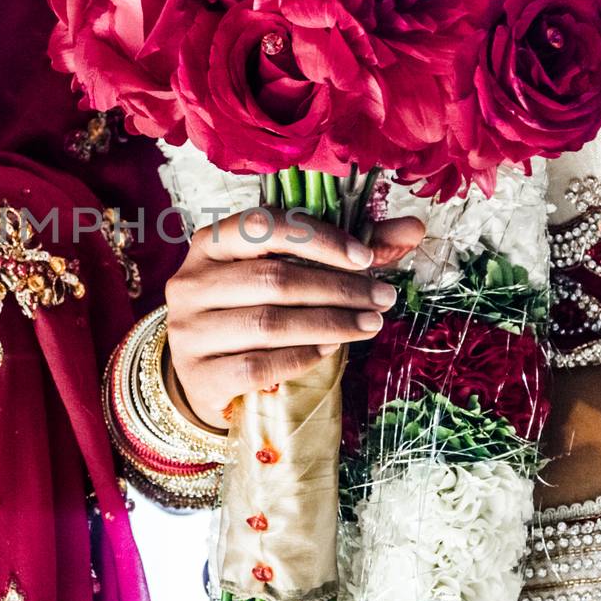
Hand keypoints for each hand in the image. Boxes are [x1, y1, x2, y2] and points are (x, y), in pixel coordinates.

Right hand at [165, 210, 425, 429]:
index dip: (318, 239)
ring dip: (329, 323)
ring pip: (267, 323)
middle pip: (273, 278)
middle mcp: (190, 282)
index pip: (263, 225)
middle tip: (383, 298)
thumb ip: (343, 251)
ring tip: (368, 324)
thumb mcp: (285, 273)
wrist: (202, 375)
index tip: (366, 258)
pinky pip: (256, 365)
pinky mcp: (197, 375)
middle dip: (338, 288)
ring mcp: (188, 330)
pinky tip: (330, 352)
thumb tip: (413, 229)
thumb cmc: (250, 312)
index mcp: (210, 243)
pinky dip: (300, 357)